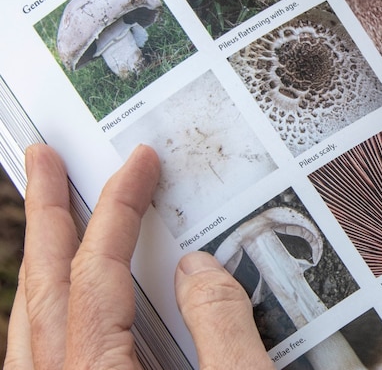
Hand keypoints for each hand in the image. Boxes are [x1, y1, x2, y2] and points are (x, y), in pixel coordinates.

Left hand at [4, 143, 271, 369]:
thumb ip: (220, 325)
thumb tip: (198, 268)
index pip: (97, 270)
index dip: (118, 206)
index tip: (138, 163)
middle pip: (44, 285)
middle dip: (46, 213)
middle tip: (43, 161)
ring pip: (32, 322)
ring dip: (41, 261)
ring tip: (47, 221)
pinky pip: (38, 353)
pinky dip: (48, 309)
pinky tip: (63, 304)